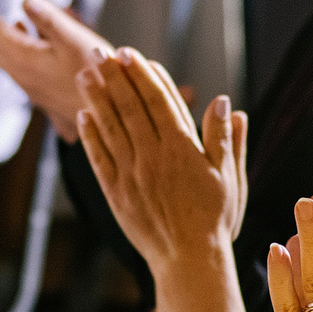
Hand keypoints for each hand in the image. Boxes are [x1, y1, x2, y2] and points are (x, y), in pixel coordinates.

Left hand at [0, 0, 110, 138]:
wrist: (111, 120)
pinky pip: (16, 60)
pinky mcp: (43, 87)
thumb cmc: (98, 78)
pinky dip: (8, 43)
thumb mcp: (76, 41)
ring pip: (0, 53)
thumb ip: (49, 19)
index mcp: (25, 60)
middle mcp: (22, 73)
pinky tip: (17, 31)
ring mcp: (31, 83)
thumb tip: (26, 0)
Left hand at [76, 49, 246, 270]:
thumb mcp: (229, 177)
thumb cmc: (214, 218)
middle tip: (99, 52)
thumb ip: (225, 139)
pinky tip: (83, 116)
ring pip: (110, 128)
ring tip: (85, 74)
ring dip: (96, 98)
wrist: (188, 260)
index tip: (130, 53)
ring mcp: (131, 174)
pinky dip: (90, 136)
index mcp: (182, 149)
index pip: (160, 101)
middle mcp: (153, 157)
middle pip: (130, 107)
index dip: (143, 75)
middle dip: (114, 77)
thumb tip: (225, 103)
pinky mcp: (116, 193)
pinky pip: (99, 158)